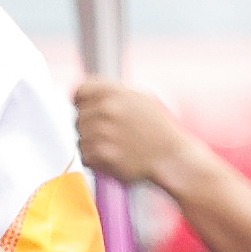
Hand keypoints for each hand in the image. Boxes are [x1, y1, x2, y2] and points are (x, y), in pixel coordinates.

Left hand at [70, 77, 195, 191]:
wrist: (172, 157)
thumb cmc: (160, 130)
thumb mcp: (142, 98)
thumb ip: (114, 92)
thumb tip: (88, 92)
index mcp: (114, 91)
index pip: (80, 91)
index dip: (82, 102)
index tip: (87, 110)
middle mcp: (107, 108)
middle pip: (78, 117)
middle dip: (90, 126)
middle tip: (111, 134)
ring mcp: (103, 131)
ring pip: (80, 138)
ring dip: (92, 144)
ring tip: (114, 146)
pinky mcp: (102, 153)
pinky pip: (85, 156)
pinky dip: (95, 160)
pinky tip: (112, 157)